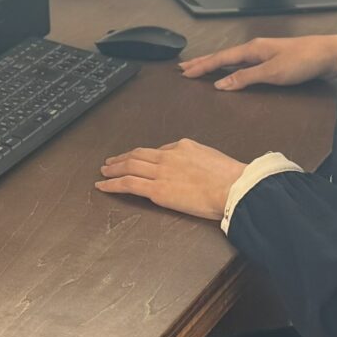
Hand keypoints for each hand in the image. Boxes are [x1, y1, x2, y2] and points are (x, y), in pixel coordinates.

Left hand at [97, 139, 247, 220]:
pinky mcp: (157, 190)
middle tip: (110, 162)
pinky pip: (128, 184)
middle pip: (137, 155)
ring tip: (104, 172)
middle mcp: (167, 156)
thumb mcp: (210, 157)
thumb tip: (185, 165)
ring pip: (129, 167)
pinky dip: (112, 184)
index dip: (143, 156)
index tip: (136, 160)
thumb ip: (194, 158)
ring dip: (114, 169)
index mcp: (182, 146)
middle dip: (122, 158)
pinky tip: (103, 185)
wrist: (233, 187)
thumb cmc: (229, 177)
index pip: (157, 151)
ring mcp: (160, 173)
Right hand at [180, 32, 336, 90]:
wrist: (329, 54)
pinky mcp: (273, 60)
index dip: (202, 66)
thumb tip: (220, 84)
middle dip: (203, 62)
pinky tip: (230, 71)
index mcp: (252, 49)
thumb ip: (245, 77)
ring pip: (233, 59)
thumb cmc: (303, 61)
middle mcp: (256, 48)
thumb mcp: (272, 72)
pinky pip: (243, 63)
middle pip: (223, 56)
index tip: (185, 72)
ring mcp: (265, 53)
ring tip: (202, 67)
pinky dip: (231, 67)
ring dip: (215, 64)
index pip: (220, 58)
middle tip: (185, 68)